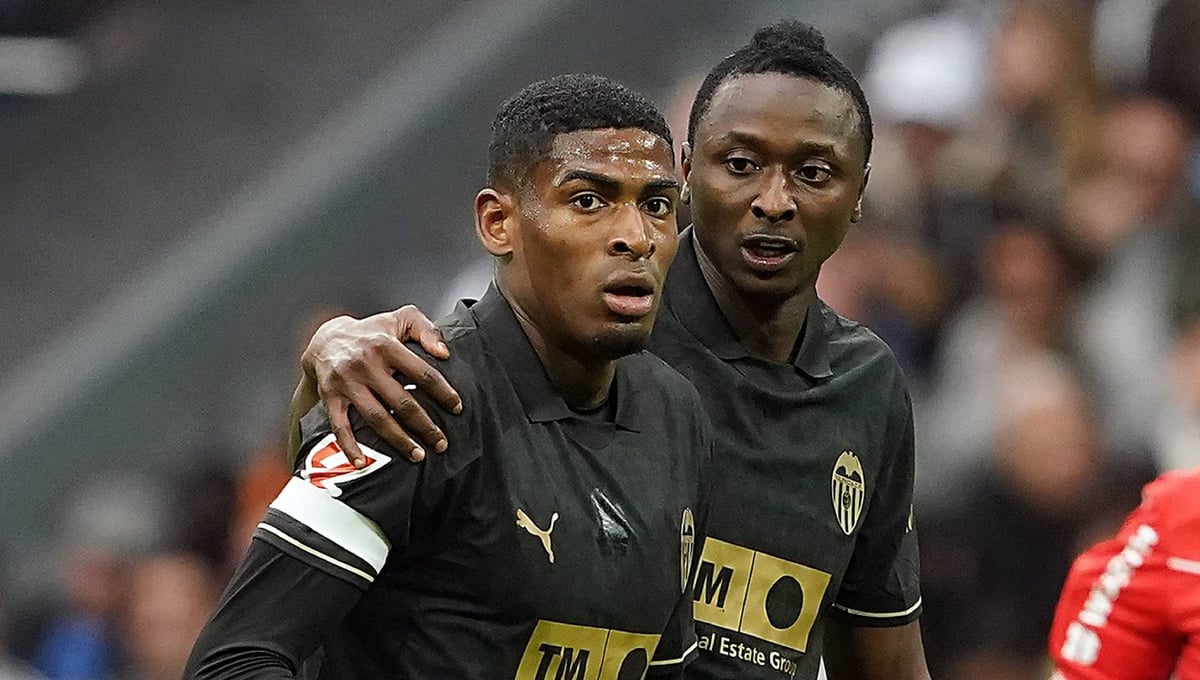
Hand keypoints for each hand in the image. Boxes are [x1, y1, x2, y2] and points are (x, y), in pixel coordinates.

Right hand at [300, 306, 462, 464]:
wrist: (325, 339)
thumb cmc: (372, 332)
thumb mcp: (401, 318)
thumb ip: (426, 330)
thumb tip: (444, 353)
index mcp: (386, 345)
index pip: (422, 373)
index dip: (442, 392)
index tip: (457, 408)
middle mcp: (365, 364)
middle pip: (401, 402)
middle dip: (424, 426)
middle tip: (442, 443)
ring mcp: (347, 383)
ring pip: (376, 418)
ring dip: (398, 440)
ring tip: (418, 455)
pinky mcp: (330, 397)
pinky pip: (339, 426)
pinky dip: (349, 447)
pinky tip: (362, 463)